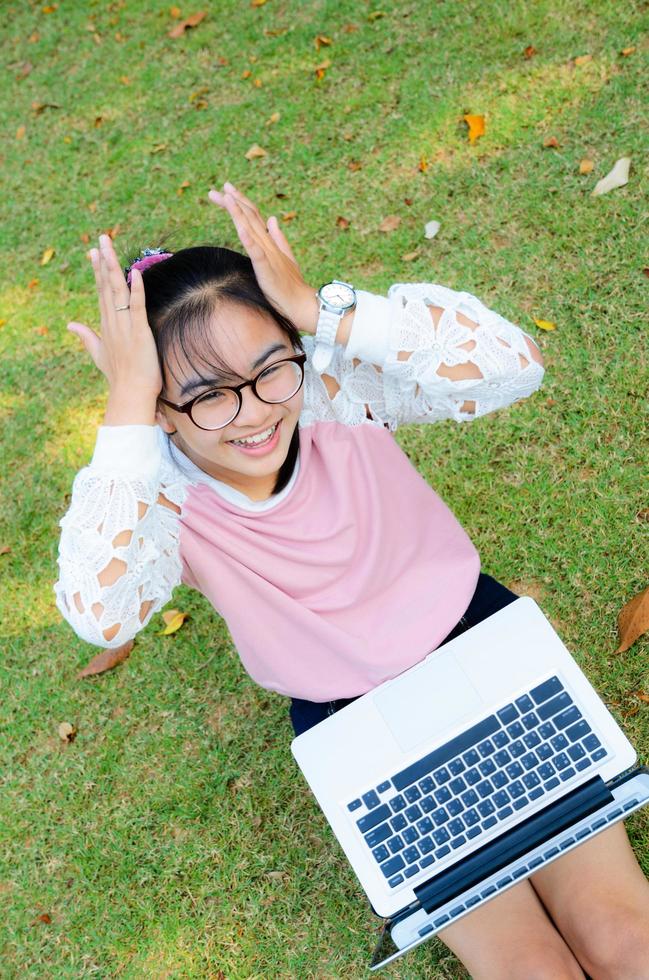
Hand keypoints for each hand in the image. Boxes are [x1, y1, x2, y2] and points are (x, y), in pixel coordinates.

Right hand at [68, 235, 162, 405]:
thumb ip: (86, 336)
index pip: (101, 292)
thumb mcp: (99, 354)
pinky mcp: (139, 333)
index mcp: (106, 325)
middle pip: (106, 286)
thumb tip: (70, 324)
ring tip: (110, 248)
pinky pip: (137, 308)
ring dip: (114, 269)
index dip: (98, 271)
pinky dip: (136, 291)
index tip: (94, 252)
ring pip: (118, 292)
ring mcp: (125, 327)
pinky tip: (134, 273)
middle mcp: (113, 322)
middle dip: (104, 262)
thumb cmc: (119, 376)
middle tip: (101, 239)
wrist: (130, 394)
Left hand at [208, 182, 317, 332]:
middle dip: (234, 202)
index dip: (241, 203)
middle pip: (250, 218)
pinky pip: (257, 252)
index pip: (254, 217)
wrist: (302, 304)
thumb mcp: (286, 258)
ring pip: (252, 230)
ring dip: (239, 213)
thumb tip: (272, 218)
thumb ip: (279, 238)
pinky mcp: (267, 268)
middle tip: (218, 189)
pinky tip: (240, 228)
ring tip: (226, 198)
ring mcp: (269, 255)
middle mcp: (268, 245)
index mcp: (270, 243)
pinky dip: (249, 239)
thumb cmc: (292, 285)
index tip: (227, 191)